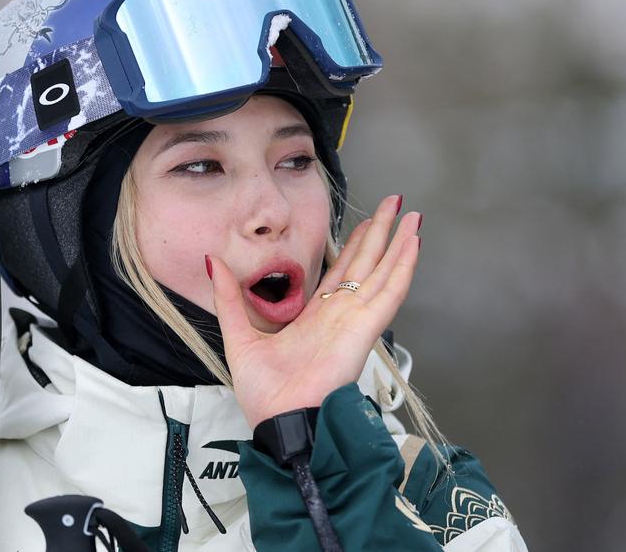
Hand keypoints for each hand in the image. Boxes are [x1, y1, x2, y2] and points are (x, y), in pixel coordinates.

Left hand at [207, 195, 421, 429]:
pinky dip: (403, 267)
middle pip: (367, 265)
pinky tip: (412, 243)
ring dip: (399, 242)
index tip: (366, 222)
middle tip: (396, 203)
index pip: (341, 272)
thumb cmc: (264, 393)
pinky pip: (389, 293)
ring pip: (383, 273)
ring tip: (412, 215)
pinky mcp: (364, 330)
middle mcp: (340, 315)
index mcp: (316, 318)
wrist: (280, 421)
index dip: (355, 245)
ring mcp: (356, 321)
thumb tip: (212, 261)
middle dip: (381, 233)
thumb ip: (228, 297)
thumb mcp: (238, 335)